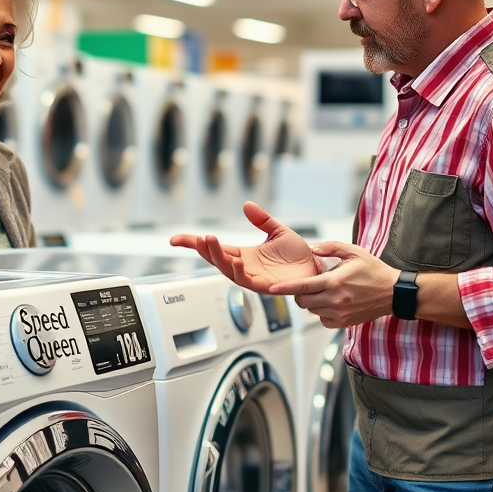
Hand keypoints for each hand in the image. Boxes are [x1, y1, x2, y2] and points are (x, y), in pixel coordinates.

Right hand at [170, 202, 322, 291]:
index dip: (194, 244)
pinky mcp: (265, 286)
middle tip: (198, 238)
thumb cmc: (298, 256)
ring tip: (210, 242)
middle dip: (204, 250)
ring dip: (217, 258)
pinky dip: (239, 271)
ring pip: (227, 270)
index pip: (215, 248)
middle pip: (216, 260)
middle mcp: (244, 267)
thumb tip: (246, 205)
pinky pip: (247, 281)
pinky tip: (236, 260)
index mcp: (244, 254)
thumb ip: (262, 220)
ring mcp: (253, 277)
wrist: (317, 268)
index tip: (174, 240)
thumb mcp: (278, 232)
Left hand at [267, 240, 398, 327]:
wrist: (393, 293)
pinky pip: (322, 319)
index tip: (272, 289)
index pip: (303, 287)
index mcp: (334, 282)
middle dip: (300, 293)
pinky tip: (333, 302)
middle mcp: (335, 301)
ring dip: (312, 302)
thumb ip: (329, 248)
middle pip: (303, 302)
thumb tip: (310, 248)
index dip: (285, 288)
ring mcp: (339, 314)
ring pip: (311, 311)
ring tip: (326, 291)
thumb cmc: (374, 271)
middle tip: (310, 284)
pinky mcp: (343, 323)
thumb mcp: (353, 252)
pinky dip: (322, 312)